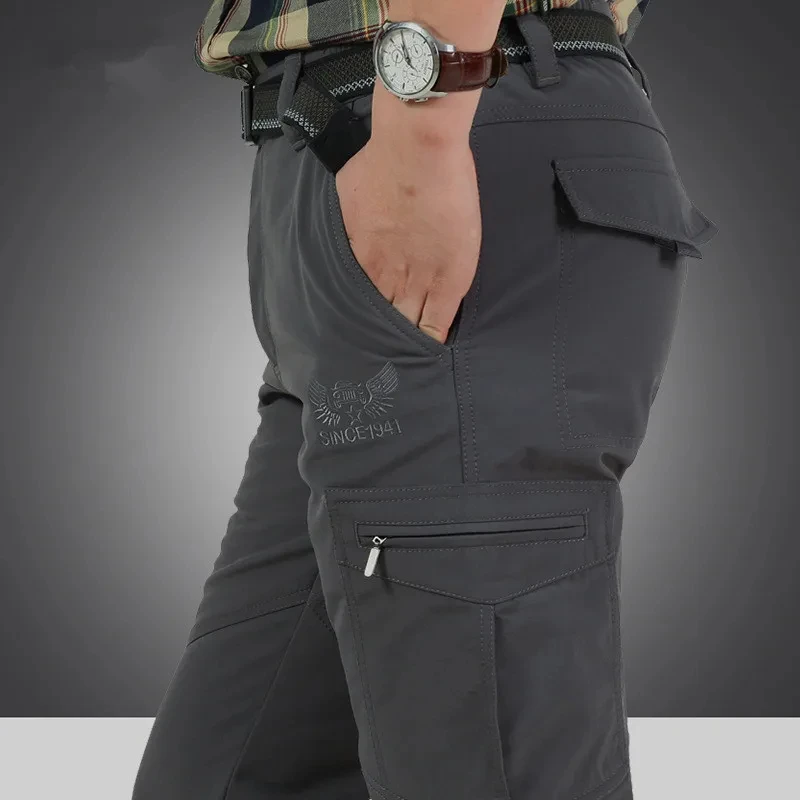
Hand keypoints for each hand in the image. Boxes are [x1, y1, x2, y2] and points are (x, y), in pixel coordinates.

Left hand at [333, 116, 481, 345]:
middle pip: (380, 323)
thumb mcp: (348, 195)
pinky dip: (434, 339)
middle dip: (382, 338)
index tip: (366, 329)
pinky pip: (438, 324)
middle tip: (384, 352)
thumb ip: (351, 222)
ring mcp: (417, 281)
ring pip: (407, 329)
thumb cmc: (382, 161)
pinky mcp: (449, 280)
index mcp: (360, 261)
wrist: (418, 151)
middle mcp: (383, 278)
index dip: (364, 321)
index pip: (359, 306)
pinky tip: (433, 351)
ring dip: (407, 342)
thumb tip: (353, 227)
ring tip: (408, 359)